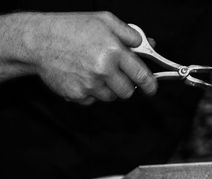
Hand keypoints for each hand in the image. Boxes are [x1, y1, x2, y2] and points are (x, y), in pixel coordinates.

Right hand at [19, 12, 156, 104]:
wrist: (37, 40)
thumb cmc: (70, 28)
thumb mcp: (103, 21)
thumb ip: (129, 33)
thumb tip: (148, 44)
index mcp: (114, 51)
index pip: (142, 76)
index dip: (150, 85)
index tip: (151, 88)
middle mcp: (103, 69)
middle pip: (127, 92)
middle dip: (124, 85)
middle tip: (114, 75)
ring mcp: (90, 84)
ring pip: (111, 97)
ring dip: (107, 88)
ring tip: (93, 71)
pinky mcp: (77, 94)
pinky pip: (92, 100)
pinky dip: (90, 92)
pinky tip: (80, 76)